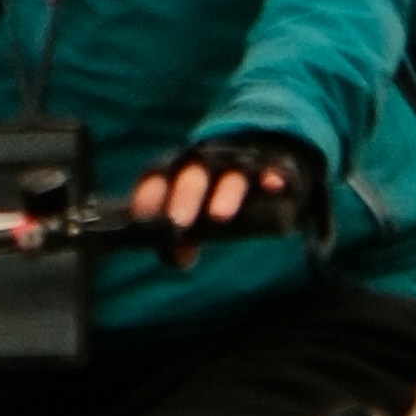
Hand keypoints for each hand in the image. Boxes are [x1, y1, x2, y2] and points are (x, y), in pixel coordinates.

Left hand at [133, 126, 326, 254]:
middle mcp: (207, 161)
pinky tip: (274, 186)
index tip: (141, 216)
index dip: (149, 194)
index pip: (158, 175)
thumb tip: (176, 256)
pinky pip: (275, 168)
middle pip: (192, 174)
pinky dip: (273, 175)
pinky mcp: (275, 165)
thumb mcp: (198, 213)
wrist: (265, 159)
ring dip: (226, 192)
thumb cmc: (217, 194)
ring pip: (232, 173)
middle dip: (184, 196)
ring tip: (220, 216)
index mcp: (179, 169)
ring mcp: (241, 161)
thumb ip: (184, 236)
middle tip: (177, 223)